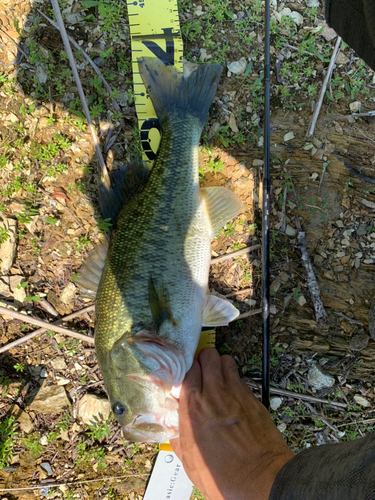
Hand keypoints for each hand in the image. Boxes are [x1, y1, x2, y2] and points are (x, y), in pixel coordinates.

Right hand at [170, 348, 293, 499]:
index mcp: (193, 408)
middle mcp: (214, 395)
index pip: (187, 369)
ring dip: (220, 365)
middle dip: (203, 359)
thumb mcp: (191, 463)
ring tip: (218, 376)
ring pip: (226, 360)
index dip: (186, 370)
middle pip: (208, 356)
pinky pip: (241, 378)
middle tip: (201, 369)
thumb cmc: (228, 477)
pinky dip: (235, 380)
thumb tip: (175, 436)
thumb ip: (180, 441)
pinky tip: (232, 393)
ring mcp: (236, 394)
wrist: (262, 482)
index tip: (185, 376)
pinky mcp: (253, 399)